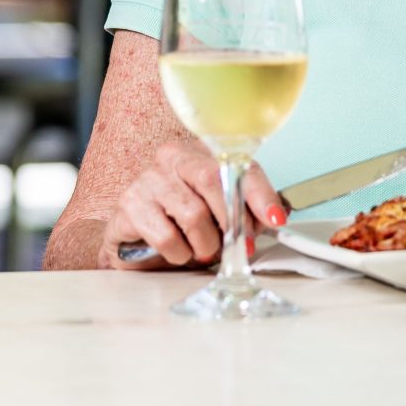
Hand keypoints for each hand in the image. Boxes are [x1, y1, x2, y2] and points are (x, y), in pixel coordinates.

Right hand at [101, 137, 284, 270]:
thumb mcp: (220, 211)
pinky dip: (179, 253)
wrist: (138, 235)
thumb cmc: (181, 219)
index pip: (237, 165)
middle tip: (239, 245)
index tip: (275, 219)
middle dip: (233, 221)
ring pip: (193, 215)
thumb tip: (274, 218)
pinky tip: (177, 249)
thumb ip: (247, 211)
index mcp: (199, 152)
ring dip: (205, 244)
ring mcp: (148, 179)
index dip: (259, 193)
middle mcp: (171, 157)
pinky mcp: (130, 206)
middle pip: (213, 181)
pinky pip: (167, 237)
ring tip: (201, 247)